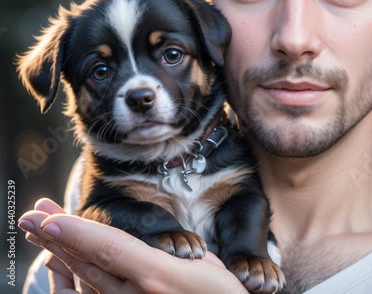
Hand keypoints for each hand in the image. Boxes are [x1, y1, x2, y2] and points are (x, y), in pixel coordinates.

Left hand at [19, 199, 246, 293]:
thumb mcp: (209, 266)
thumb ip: (176, 252)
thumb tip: (154, 245)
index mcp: (159, 275)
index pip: (108, 248)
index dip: (76, 232)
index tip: (46, 219)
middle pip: (87, 263)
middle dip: (56, 238)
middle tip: (30, 218)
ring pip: (85, 283)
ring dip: (61, 257)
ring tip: (42, 236)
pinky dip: (74, 284)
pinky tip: (64, 270)